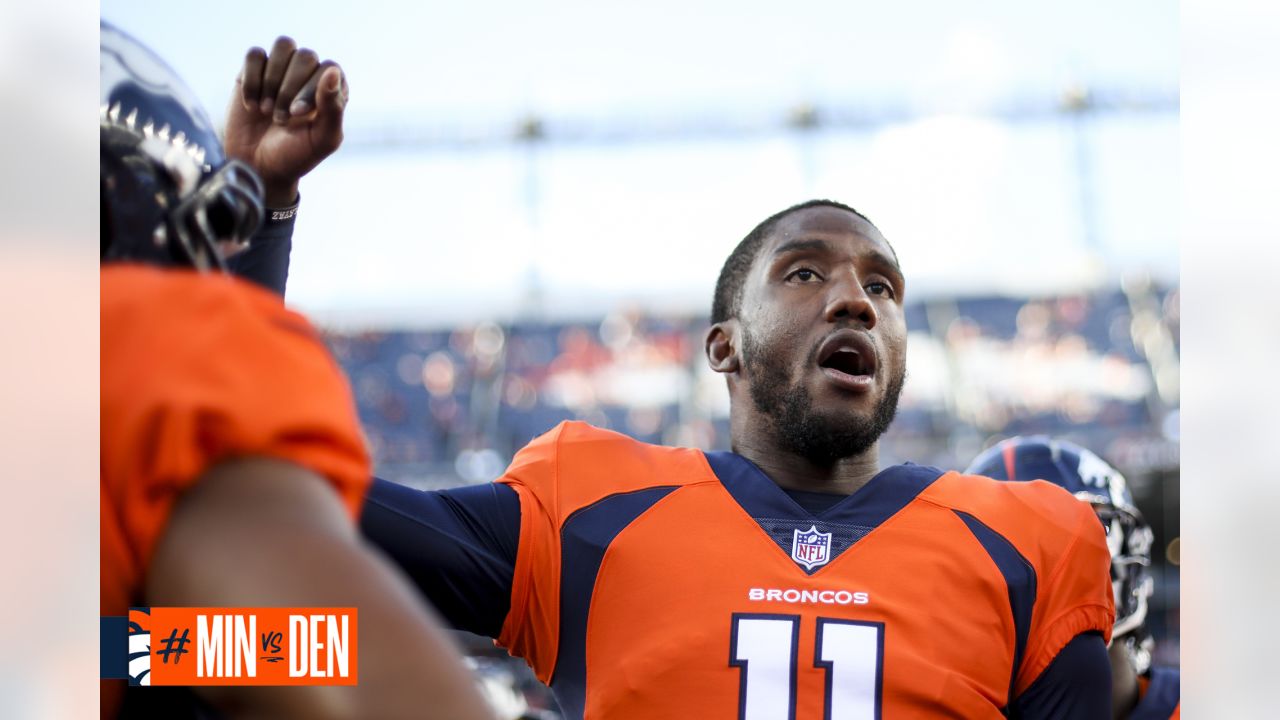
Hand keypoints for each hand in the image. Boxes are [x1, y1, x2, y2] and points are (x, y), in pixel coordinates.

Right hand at [224, 36, 348, 206]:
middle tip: (280, 119)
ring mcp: (282, 70)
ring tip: (266, 110)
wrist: (257, 168)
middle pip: (305, 56)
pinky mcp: (254, 71)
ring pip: (283, 46)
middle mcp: (309, 75)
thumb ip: (333, 108)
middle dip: (289, 89)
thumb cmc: (295, 155)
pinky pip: (255, 55)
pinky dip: (251, 80)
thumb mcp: (321, 139)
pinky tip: (251, 106)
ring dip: (272, 79)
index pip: (330, 68)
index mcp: (332, 90)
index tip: (297, 114)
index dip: (312, 89)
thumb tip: (332, 71)